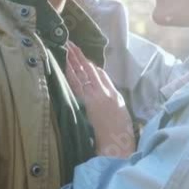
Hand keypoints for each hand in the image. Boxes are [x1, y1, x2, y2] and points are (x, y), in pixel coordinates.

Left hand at [65, 42, 134, 157]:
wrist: (118, 145)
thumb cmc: (121, 135)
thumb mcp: (121, 114)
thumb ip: (113, 101)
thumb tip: (104, 93)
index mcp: (115, 95)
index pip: (102, 75)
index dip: (91, 66)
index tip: (84, 59)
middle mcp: (105, 92)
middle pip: (90, 70)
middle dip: (80, 56)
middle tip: (71, 44)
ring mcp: (95, 96)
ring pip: (82, 73)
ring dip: (74, 60)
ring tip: (67, 48)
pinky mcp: (87, 102)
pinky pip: (77, 84)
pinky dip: (72, 73)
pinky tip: (66, 65)